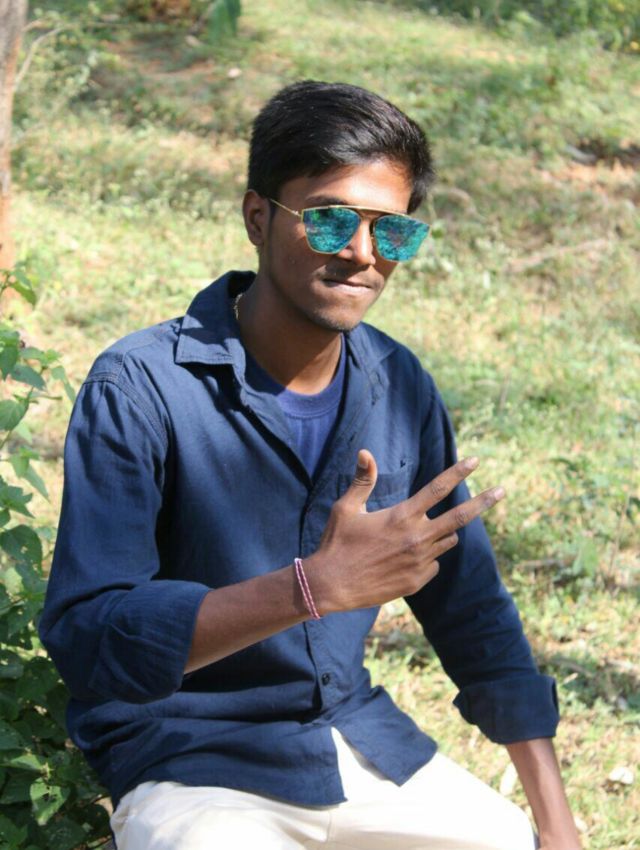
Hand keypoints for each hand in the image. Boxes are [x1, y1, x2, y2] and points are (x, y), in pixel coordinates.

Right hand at [304, 449, 503, 613]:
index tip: (475, 461)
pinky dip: (426, 557)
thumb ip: (362, 481)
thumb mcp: (346, 508)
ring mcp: (420, 562)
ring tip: (416, 534)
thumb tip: (365, 452)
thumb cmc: (336, 542)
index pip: (438, 489)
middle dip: (484, 502)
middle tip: (502, 491)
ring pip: (447, 541)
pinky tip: (402, 559)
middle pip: (460, 516)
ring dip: (442, 533)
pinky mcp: (417, 581)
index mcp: (402, 516)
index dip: (458, 473)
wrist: (331, 586)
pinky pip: (434, 564)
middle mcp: (417, 538)